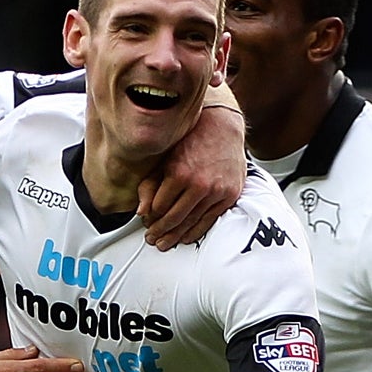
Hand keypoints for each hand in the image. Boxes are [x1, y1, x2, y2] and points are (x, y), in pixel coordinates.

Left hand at [138, 105, 245, 249]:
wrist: (222, 127)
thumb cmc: (192, 140)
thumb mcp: (165, 159)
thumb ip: (150, 185)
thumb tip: (141, 212)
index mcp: (179, 173)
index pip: (158, 207)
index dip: (150, 218)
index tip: (146, 223)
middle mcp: (199, 184)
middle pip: (174, 218)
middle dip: (160, 231)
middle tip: (151, 239)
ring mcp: (216, 191)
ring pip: (191, 223)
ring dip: (175, 236)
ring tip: (164, 243)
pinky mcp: (229, 195)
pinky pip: (209, 220)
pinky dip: (195, 232)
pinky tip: (184, 238)